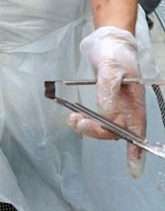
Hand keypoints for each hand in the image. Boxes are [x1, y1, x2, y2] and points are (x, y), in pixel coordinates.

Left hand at [67, 26, 145, 177]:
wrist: (106, 40)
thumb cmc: (115, 52)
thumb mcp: (111, 67)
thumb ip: (107, 89)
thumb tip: (106, 113)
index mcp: (135, 101)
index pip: (138, 130)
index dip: (136, 151)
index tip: (133, 170)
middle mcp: (126, 107)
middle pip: (116, 131)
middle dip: (97, 132)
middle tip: (77, 122)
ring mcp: (115, 105)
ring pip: (103, 126)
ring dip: (87, 127)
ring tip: (72, 119)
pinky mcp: (102, 101)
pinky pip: (95, 118)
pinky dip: (84, 120)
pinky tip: (74, 116)